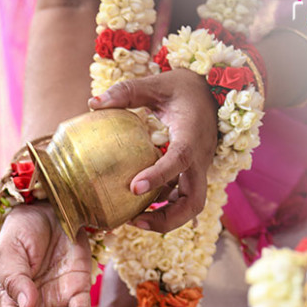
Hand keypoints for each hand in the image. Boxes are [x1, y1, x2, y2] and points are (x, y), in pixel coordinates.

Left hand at [89, 68, 218, 232]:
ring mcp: (198, 171)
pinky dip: (163, 209)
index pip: (180, 159)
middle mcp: (200, 159)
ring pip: (191, 207)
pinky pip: (181, 200)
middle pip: (194, 201)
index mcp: (192, 134)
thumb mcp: (157, 84)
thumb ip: (127, 92)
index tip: (134, 187)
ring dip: (165, 220)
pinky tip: (139, 210)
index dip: (159, 175)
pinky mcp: (192, 176)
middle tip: (135, 221)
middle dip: (168, 218)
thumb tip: (93, 103)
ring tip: (133, 221)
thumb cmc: (183, 88)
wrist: (213, 94)